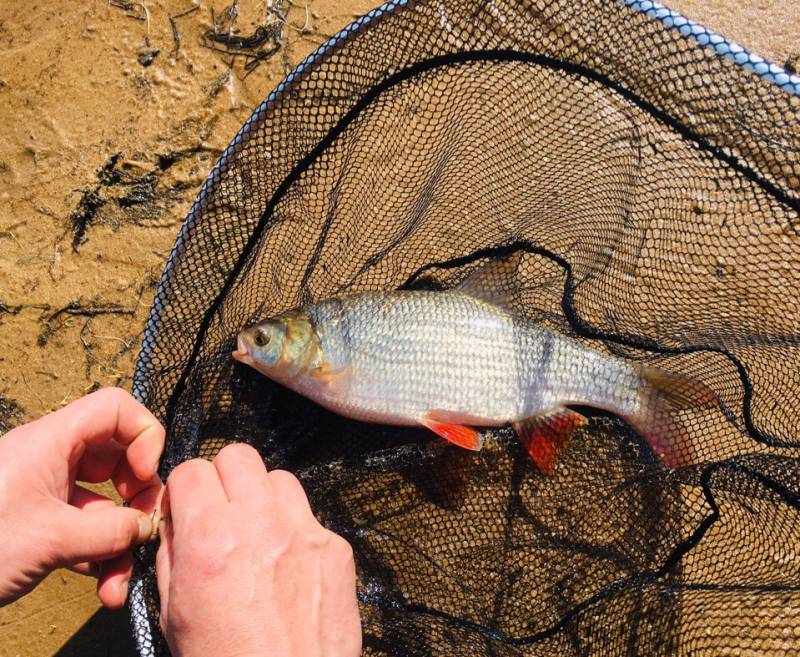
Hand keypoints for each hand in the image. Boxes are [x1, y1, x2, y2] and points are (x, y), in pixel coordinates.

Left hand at [0, 387, 164, 607]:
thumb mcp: (51, 539)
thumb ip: (111, 531)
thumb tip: (149, 528)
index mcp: (51, 441)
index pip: (115, 409)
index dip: (144, 435)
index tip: (146, 475)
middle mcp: (52, 459)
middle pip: (118, 458)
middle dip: (139, 498)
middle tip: (146, 530)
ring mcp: (46, 493)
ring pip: (105, 502)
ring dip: (120, 542)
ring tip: (118, 584)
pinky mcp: (40, 524)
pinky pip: (85, 529)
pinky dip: (100, 556)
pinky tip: (104, 587)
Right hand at [157, 444, 361, 656]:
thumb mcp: (174, 613)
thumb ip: (172, 554)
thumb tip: (176, 521)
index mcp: (210, 541)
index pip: (192, 470)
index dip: (185, 488)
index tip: (188, 505)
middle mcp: (259, 525)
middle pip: (238, 456)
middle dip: (223, 478)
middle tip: (222, 509)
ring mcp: (303, 531)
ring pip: (278, 477)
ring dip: (263, 498)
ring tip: (258, 533)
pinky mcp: (334, 546)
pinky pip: (309, 514)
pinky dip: (294, 528)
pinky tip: (288, 562)